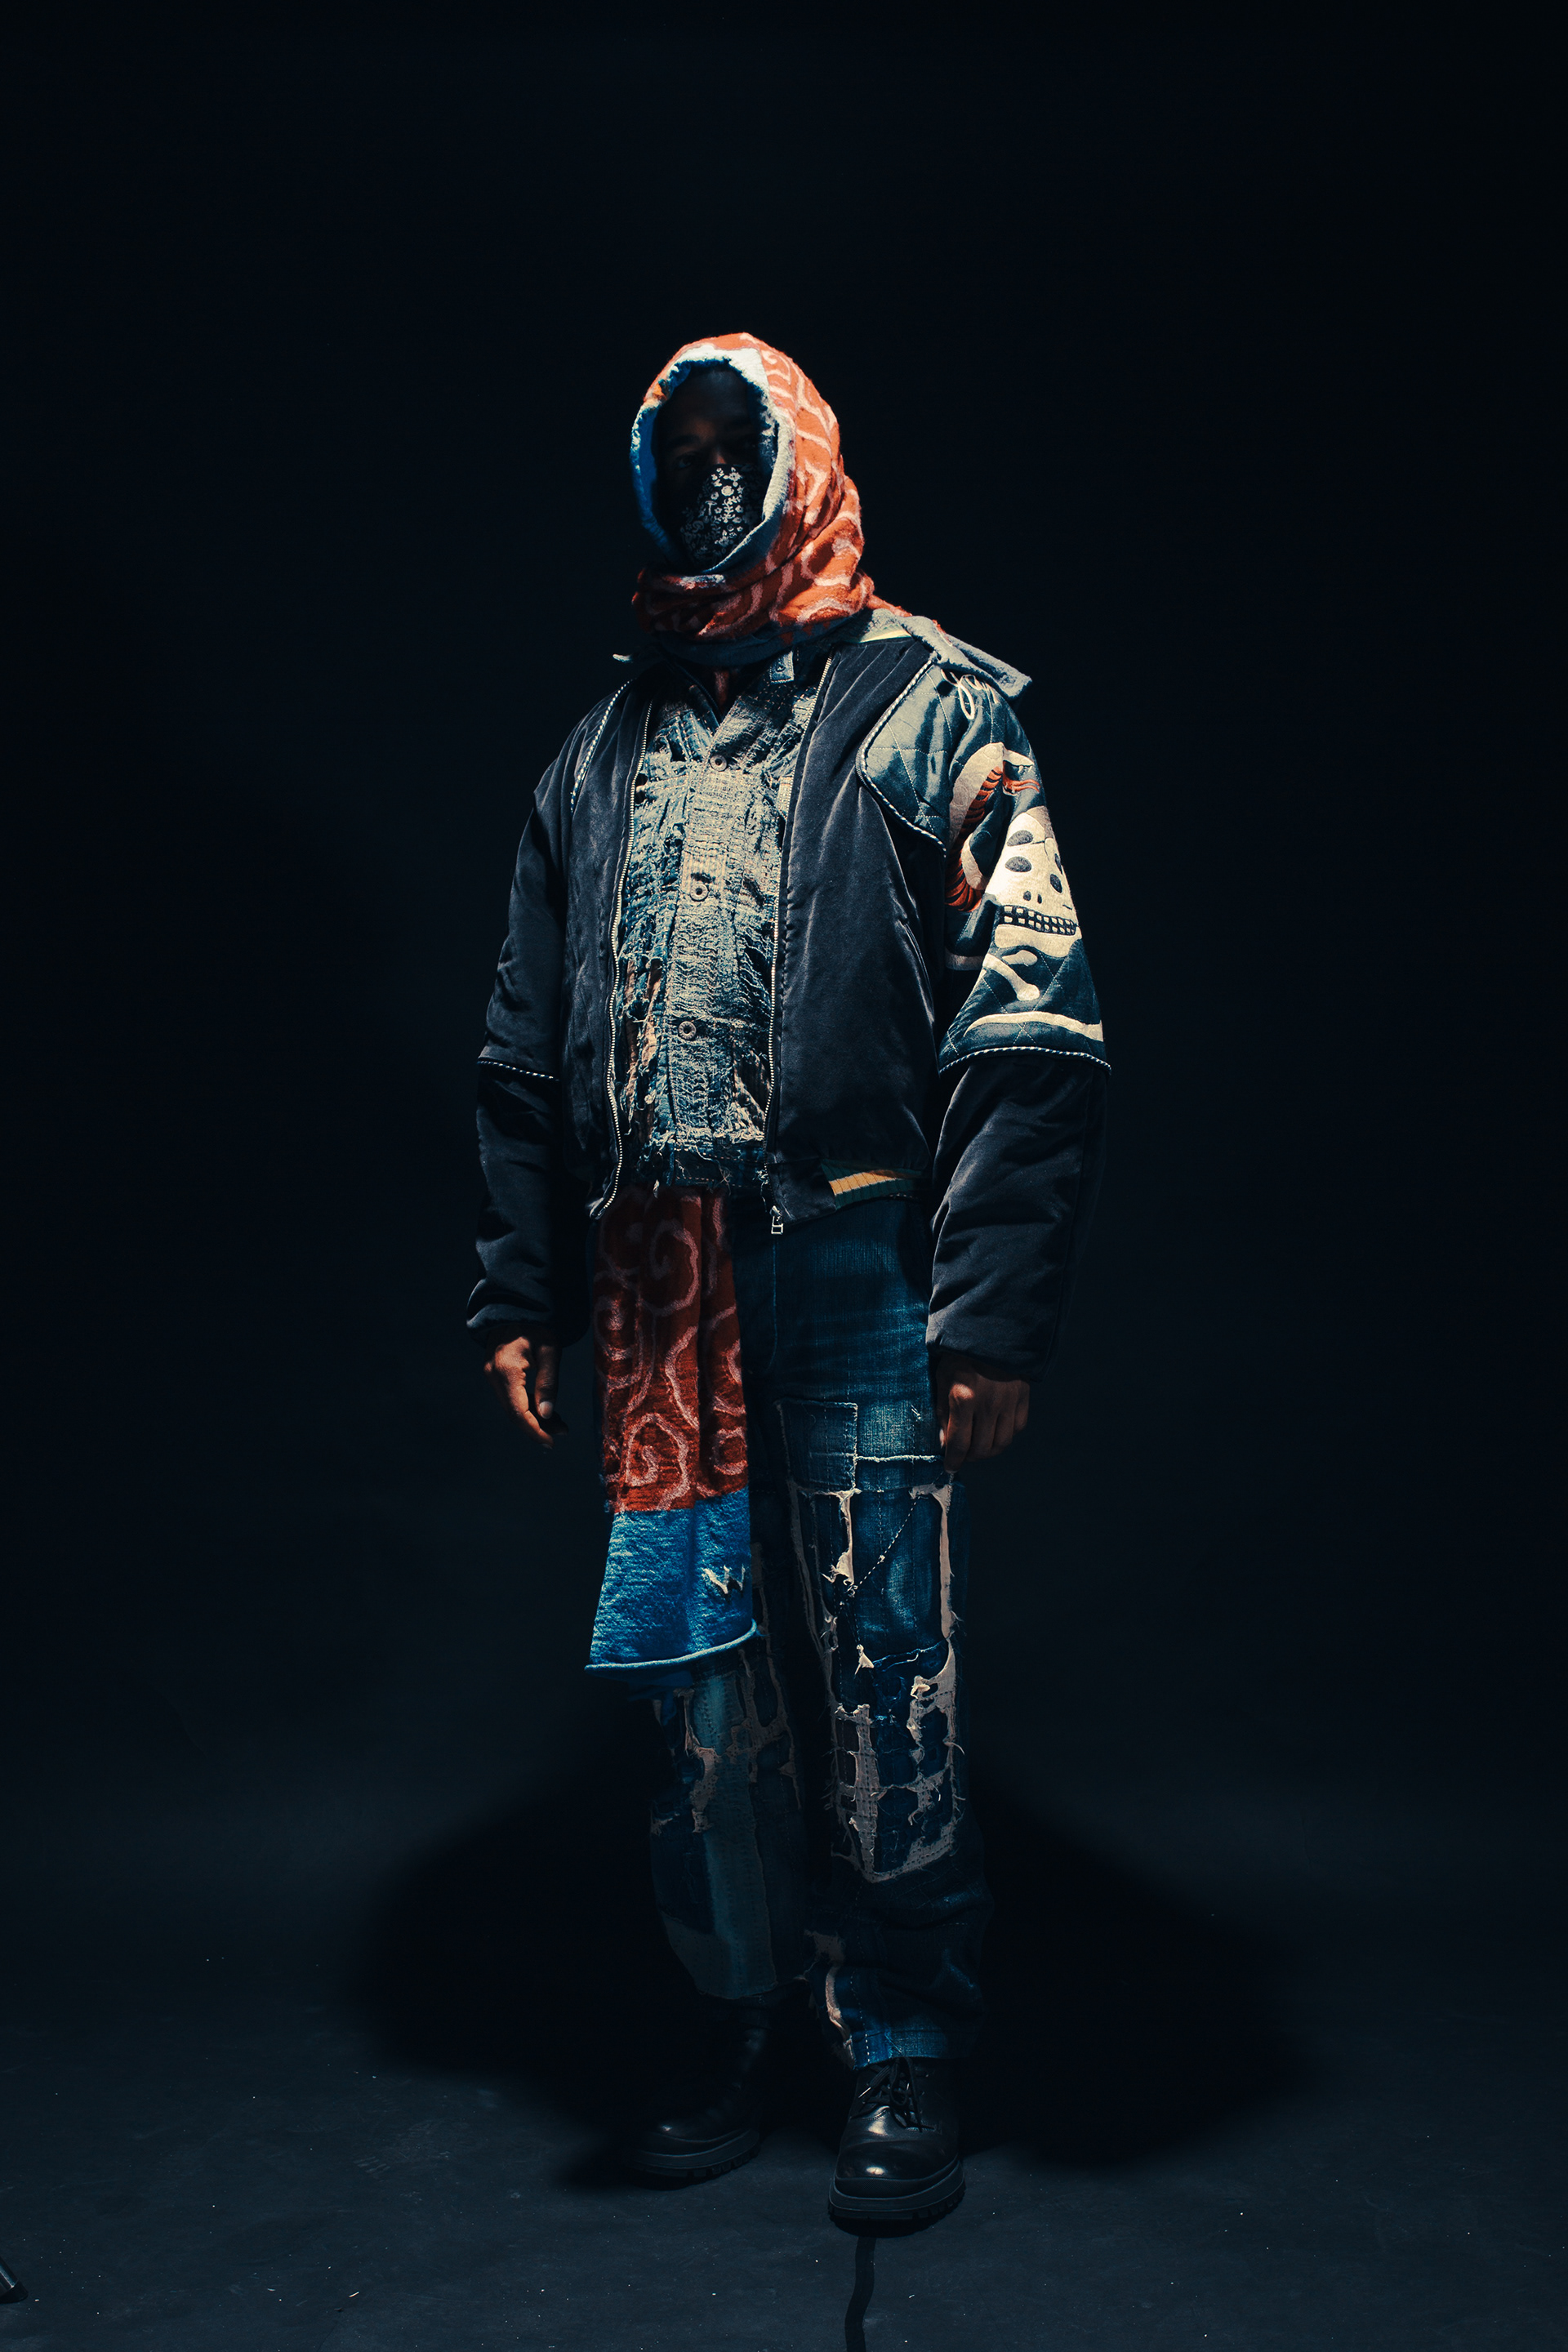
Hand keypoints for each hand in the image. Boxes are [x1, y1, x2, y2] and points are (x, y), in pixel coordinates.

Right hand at [482, 1326, 562, 1448]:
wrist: (516, 1306)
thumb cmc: (538, 1325)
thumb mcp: (550, 1350)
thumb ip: (548, 1383)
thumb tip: (548, 1416)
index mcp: (506, 1370)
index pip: (518, 1412)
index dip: (535, 1431)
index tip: (552, 1442)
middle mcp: (493, 1375)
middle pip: (514, 1413)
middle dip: (537, 1427)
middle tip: (562, 1432)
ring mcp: (491, 1375)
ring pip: (511, 1407)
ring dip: (534, 1418)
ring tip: (560, 1424)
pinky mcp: (495, 1374)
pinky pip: (510, 1397)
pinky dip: (527, 1406)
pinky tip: (546, 1411)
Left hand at [934, 1351, 1029, 1473]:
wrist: (989, 1331)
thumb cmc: (959, 1355)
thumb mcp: (942, 1379)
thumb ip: (942, 1412)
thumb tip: (946, 1443)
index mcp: (963, 1398)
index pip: (959, 1443)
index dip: (954, 1460)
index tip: (950, 1467)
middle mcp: (988, 1404)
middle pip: (981, 1449)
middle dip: (970, 1457)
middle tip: (963, 1454)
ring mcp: (1008, 1402)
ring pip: (1001, 1443)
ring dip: (988, 1451)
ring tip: (979, 1446)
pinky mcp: (1022, 1398)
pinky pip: (1017, 1428)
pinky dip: (1005, 1435)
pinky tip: (994, 1430)